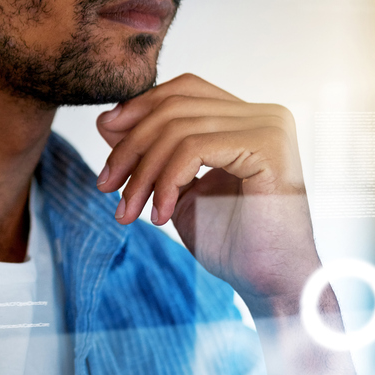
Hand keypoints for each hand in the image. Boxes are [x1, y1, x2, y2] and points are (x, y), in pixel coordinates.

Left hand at [95, 73, 319, 310]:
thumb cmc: (230, 241)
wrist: (269, 284)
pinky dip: (166, 182)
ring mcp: (268, 127)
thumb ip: (149, 151)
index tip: (105, 136)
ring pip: (178, 130)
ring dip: (142, 173)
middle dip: (131, 147)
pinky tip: (161, 215)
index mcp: (247, 117)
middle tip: (105, 184)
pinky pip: (195, 149)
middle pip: (175, 108)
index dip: (139, 108)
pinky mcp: (267, 148)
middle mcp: (263, 114)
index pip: (183, 90)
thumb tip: (106, 119)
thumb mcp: (175, 186)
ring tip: (128, 210)